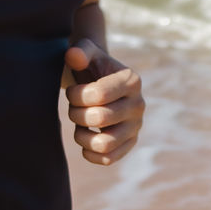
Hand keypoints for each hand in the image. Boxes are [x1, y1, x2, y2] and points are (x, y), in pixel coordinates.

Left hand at [64, 38, 144, 165]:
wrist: (100, 81)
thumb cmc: (91, 66)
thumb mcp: (86, 52)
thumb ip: (80, 51)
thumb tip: (73, 56)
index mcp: (131, 80)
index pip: (99, 94)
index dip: (76, 95)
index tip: (71, 91)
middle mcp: (139, 105)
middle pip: (100, 118)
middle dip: (76, 113)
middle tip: (73, 107)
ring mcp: (136, 126)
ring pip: (105, 144)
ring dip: (82, 136)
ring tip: (78, 124)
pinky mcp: (129, 143)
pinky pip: (109, 158)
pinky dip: (90, 153)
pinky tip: (84, 137)